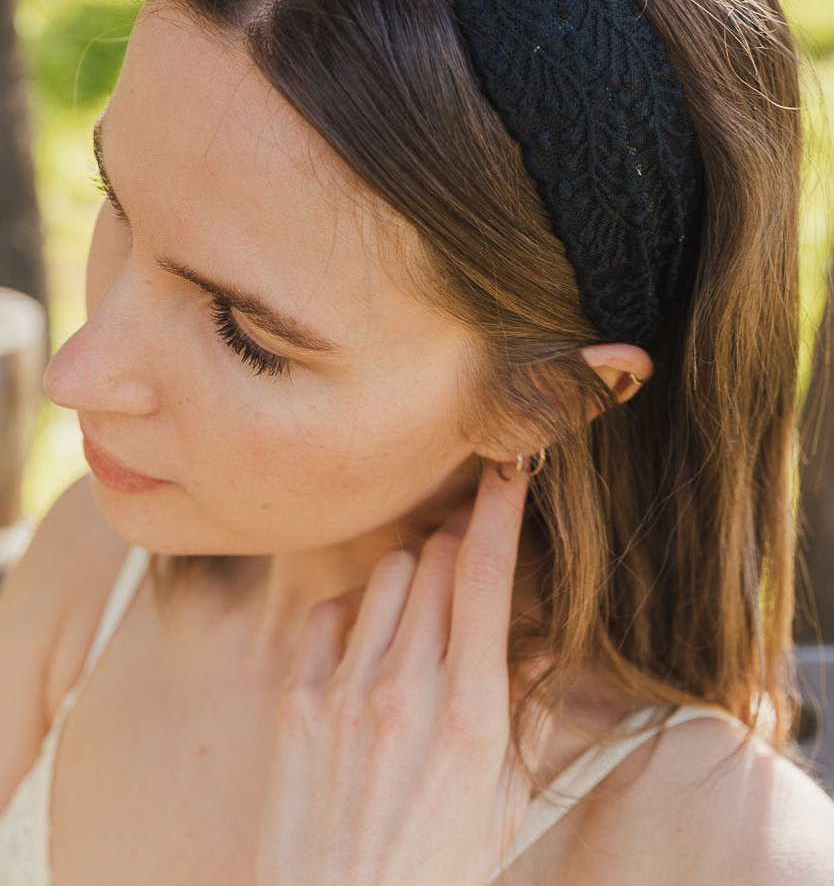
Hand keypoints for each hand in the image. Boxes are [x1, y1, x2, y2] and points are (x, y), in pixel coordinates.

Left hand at [254, 459, 544, 885]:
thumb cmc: (438, 870)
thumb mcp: (505, 801)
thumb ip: (525, 712)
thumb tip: (532, 641)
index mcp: (471, 713)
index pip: (488, 576)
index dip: (502, 510)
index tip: (510, 469)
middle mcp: (406, 689)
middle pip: (437, 558)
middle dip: (462, 540)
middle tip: (473, 551)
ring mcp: (345, 691)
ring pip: (388, 574)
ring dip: (416, 572)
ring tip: (425, 608)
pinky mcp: (297, 701)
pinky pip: (330, 611)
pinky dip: (357, 608)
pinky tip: (370, 639)